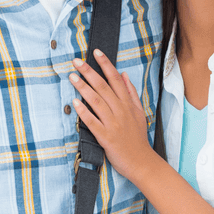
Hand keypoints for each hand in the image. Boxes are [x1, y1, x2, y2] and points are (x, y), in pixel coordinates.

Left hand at [69, 49, 152, 179]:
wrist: (141, 161)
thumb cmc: (138, 138)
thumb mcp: (139, 112)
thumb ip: (131, 93)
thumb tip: (124, 75)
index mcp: (127, 104)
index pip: (115, 78)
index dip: (105, 64)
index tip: (96, 52)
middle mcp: (120, 111)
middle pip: (103, 86)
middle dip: (89, 72)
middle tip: (76, 61)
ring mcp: (113, 123)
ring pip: (96, 101)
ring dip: (83, 88)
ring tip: (72, 77)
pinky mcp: (105, 137)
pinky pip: (92, 122)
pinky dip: (83, 112)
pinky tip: (74, 103)